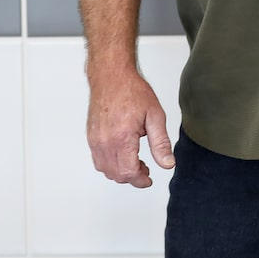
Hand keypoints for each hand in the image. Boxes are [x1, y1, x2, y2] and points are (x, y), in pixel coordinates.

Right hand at [86, 69, 174, 188]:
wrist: (112, 76)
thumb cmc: (132, 91)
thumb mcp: (155, 115)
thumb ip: (161, 143)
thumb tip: (167, 164)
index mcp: (122, 138)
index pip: (128, 172)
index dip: (140, 180)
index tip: (149, 179)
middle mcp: (105, 142)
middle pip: (116, 175)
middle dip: (132, 177)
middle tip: (146, 169)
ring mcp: (95, 141)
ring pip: (105, 170)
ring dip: (120, 172)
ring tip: (135, 162)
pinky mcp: (91, 137)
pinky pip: (98, 160)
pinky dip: (110, 164)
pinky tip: (122, 154)